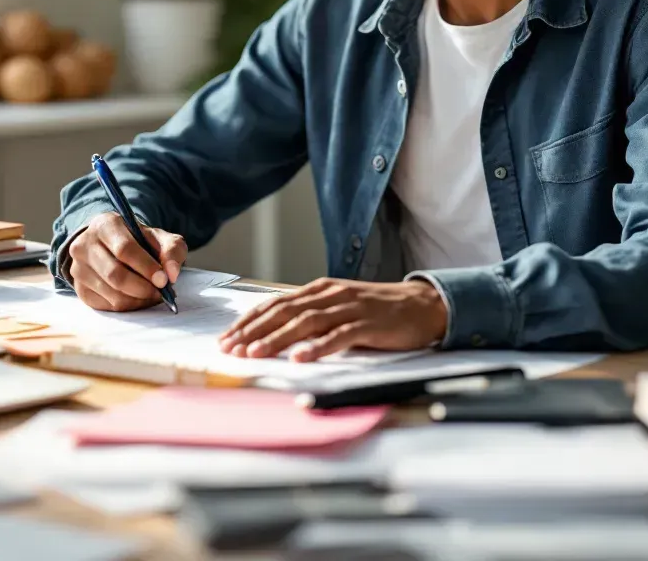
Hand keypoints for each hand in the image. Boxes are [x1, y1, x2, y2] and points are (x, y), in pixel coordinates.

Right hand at [68, 212, 186, 312]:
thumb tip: (171, 274)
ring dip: (137, 299)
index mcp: (105, 225)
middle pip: (115, 274)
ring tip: (152, 294)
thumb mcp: (159, 238)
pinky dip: (127, 306)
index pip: (124, 249)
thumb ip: (172, 250)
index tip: (163, 280)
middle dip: (142, 288)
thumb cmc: (139, 241)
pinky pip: (106, 306)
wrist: (113, 246)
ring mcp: (78, 268)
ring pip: (111, 293)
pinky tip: (138, 298)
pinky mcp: (80, 289)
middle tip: (160, 292)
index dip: (146, 267)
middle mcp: (85, 245)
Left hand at [217, 277, 447, 361]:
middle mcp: (329, 295)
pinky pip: (339, 336)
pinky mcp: (368, 324)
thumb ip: (312, 315)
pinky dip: (317, 347)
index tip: (226, 338)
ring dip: (277, 338)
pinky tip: (301, 358)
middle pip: (284, 311)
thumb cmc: (376, 310)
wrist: (421, 305)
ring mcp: (348, 308)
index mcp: (318, 290)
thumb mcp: (338, 306)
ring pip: (306, 322)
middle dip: (253, 331)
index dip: (249, 321)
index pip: (275, 304)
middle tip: (231, 348)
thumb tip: (275, 332)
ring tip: (255, 354)